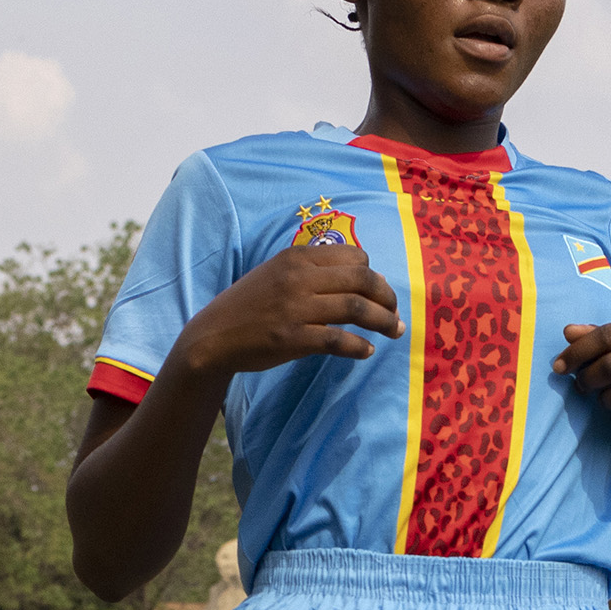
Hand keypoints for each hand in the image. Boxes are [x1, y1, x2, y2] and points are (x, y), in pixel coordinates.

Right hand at [173, 242, 401, 376]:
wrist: (214, 336)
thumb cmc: (250, 306)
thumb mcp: (277, 274)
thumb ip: (312, 271)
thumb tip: (361, 280)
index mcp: (297, 257)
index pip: (355, 258)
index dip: (374, 276)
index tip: (380, 293)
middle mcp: (298, 278)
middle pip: (362, 280)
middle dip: (387, 298)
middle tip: (396, 315)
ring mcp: (295, 308)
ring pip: (356, 308)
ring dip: (383, 322)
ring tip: (395, 332)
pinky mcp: (291, 338)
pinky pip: (337, 340)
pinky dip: (359, 347)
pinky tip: (367, 352)